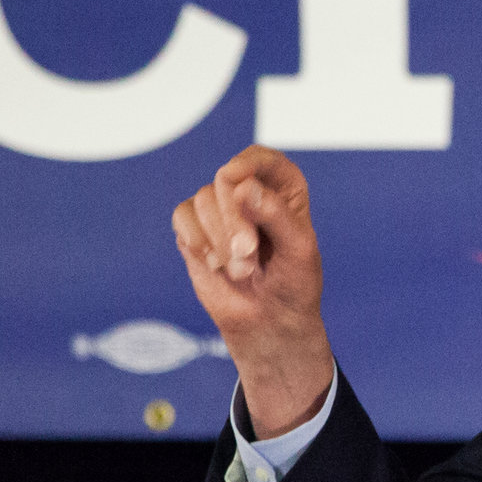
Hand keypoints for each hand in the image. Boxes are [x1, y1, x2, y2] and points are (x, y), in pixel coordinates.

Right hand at [172, 146, 334, 436]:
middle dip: (233, 220)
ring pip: (202, 199)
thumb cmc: (293, 284)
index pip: (262, 159)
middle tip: (248, 254)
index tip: (232, 180)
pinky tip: (213, 263)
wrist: (269, 323)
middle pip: (225, 181)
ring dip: (219, 238)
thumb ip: (275, 214)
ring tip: (240, 270)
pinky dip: (196, 240)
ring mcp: (219, 209)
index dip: (246, 165)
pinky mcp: (195, 229)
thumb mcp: (298, 250)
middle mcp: (249, 191)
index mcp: (284, 189)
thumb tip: (241, 186)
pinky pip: (182, 216)